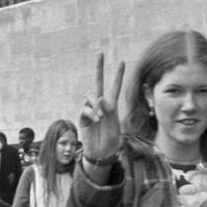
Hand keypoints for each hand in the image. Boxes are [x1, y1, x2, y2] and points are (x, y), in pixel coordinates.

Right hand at [79, 52, 125, 168]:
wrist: (101, 154)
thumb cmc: (111, 142)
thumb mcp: (114, 126)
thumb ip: (109, 112)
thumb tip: (100, 99)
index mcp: (111, 106)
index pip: (115, 87)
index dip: (118, 76)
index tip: (122, 62)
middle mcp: (100, 105)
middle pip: (98, 83)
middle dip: (100, 68)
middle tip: (100, 53)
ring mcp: (91, 110)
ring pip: (90, 96)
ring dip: (95, 105)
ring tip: (100, 118)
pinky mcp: (83, 118)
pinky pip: (85, 109)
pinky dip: (90, 112)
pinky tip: (95, 119)